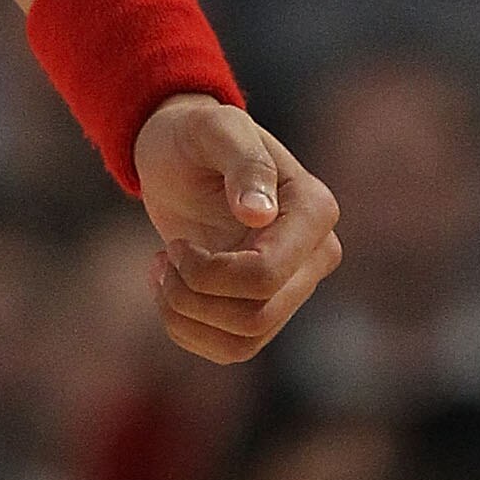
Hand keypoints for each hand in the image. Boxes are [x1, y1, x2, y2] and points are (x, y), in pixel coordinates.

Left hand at [133, 93, 341, 363]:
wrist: (178, 154)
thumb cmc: (195, 134)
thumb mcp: (213, 130)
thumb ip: (242, 162)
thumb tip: (260, 213)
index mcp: (313, 211)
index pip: (265, 277)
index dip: (208, 273)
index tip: (177, 244)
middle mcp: (315, 254)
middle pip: (256, 317)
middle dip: (193, 297)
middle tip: (166, 257)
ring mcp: (292, 285)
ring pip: (243, 341)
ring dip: (186, 317)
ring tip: (164, 272)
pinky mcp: (264, 306)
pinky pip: (231, 349)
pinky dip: (187, 330)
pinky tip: (169, 288)